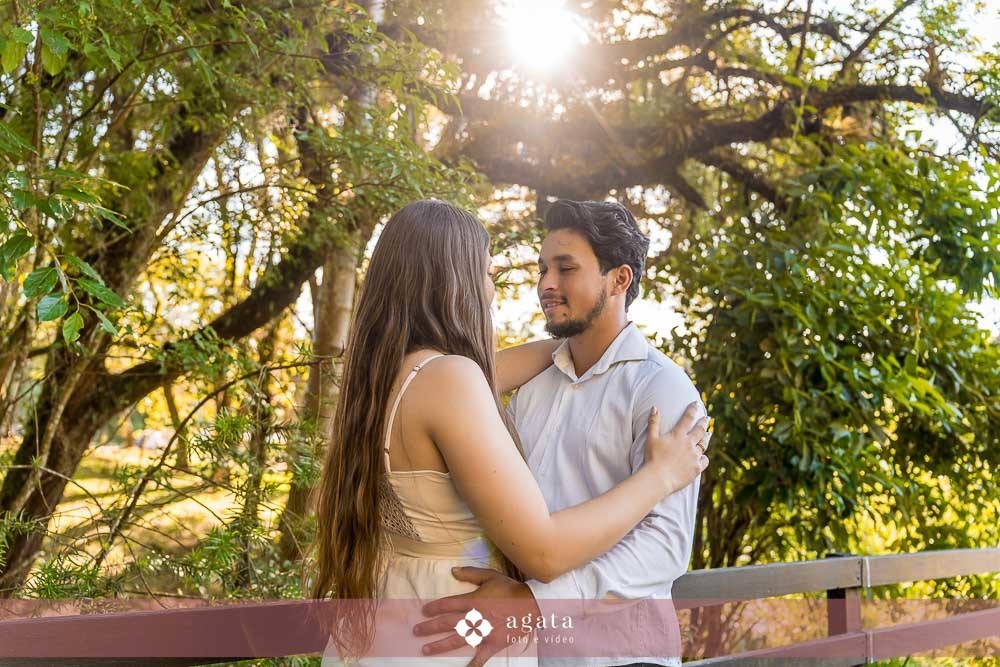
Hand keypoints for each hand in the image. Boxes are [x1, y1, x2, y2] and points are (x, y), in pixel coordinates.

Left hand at [413, 566, 539, 666]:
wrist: (532, 604)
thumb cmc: (510, 589)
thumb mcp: (490, 576)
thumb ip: (470, 573)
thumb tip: (452, 570)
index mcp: (474, 600)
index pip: (448, 604)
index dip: (434, 608)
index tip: (424, 611)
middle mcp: (475, 617)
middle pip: (448, 623)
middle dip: (430, 627)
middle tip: (416, 631)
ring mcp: (484, 632)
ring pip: (457, 640)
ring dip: (440, 645)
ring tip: (425, 649)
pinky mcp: (494, 643)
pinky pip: (481, 656)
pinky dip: (473, 665)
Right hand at [643, 401, 710, 492]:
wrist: (658, 478)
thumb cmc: (652, 458)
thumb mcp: (651, 438)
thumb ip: (653, 422)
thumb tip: (655, 407)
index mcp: (678, 435)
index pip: (688, 418)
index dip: (693, 409)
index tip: (697, 404)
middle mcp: (689, 444)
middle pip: (700, 430)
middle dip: (704, 422)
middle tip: (707, 418)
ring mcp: (694, 456)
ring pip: (704, 444)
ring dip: (706, 438)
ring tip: (708, 434)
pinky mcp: (697, 468)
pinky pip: (704, 460)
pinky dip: (704, 457)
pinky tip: (703, 456)